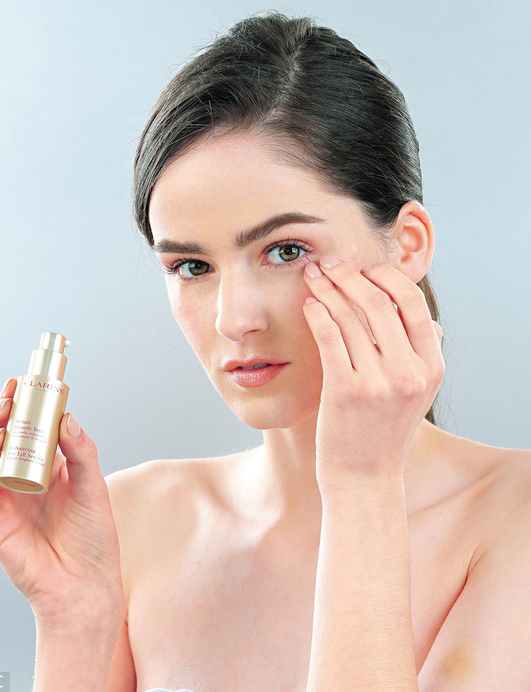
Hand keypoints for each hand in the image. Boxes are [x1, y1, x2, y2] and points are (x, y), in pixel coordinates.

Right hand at [0, 379, 124, 627]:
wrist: (86, 586)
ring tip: (0, 430)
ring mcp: (3, 500)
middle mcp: (19, 479)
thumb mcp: (94, 486)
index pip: (24, 427)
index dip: (18, 403)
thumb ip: (82, 451)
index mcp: (45, 466)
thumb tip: (67, 416)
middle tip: (8, 401)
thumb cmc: (93, 539)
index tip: (20, 382)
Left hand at [302, 259, 443, 486]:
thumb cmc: (384, 429)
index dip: (386, 276)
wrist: (364, 478)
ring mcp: (377, 383)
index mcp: (432, 368)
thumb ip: (420, 355)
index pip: (413, 303)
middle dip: (349, 274)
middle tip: (329, 263)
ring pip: (349, 316)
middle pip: (378, 302)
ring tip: (312, 277)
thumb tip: (424, 319)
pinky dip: (317, 313)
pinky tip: (309, 304)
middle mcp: (409, 373)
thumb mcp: (416, 393)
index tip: (364, 267)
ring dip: (327, 289)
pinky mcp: (344, 391)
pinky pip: (328, 337)